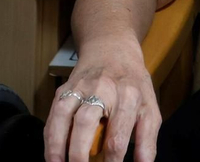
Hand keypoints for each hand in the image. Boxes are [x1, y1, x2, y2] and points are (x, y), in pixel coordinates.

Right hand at [43, 42, 160, 161]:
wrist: (111, 48)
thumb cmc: (133, 84)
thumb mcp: (150, 109)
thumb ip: (147, 142)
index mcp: (128, 96)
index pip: (117, 137)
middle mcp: (101, 89)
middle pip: (85, 123)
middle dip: (79, 154)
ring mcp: (79, 87)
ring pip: (63, 115)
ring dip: (57, 145)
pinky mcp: (64, 88)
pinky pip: (53, 113)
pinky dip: (49, 135)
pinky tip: (51, 153)